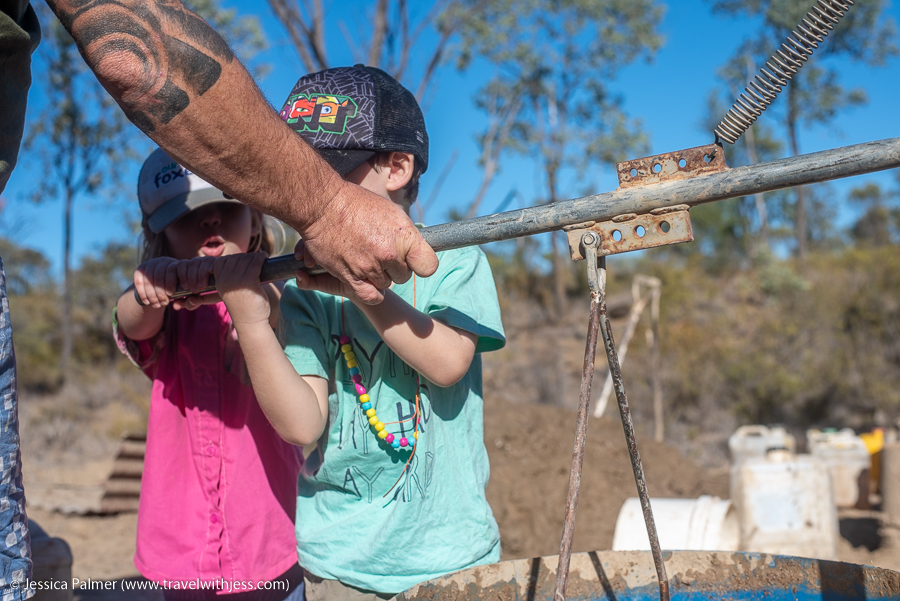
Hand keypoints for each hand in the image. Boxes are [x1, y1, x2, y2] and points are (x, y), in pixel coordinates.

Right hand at [133, 257, 179, 308]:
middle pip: (159, 274)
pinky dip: (142, 293)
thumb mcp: (184, 291)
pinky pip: (139, 281)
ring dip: (152, 294)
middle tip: (164, 303)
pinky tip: (147, 302)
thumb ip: (184, 298)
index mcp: (177, 264)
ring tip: (156, 305)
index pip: (172, 269)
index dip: (170, 281)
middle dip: (160, 291)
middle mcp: (164, 261)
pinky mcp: (141, 269)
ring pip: (148, 278)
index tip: (171, 294)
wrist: (162, 283)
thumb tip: (177, 306)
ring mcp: (151, 264)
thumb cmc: (177, 288)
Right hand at [213, 252, 270, 325]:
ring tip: (261, 258)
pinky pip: (255, 264)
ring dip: (255, 256)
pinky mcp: (249, 282)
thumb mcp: (233, 291)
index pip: (222, 261)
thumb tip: (244, 259)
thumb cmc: (245, 306)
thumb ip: (232, 277)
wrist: (251, 322)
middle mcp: (225, 281)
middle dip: (246, 257)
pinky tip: (264, 258)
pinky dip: (261, 258)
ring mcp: (236, 281)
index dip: (234, 258)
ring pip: (246, 259)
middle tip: (256, 259)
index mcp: (219, 282)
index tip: (244, 261)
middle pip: (235, 258)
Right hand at [298, 180, 437, 304]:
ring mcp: (370, 267)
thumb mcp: (390, 211)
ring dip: (378, 276)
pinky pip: (371, 296)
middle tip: (380, 253)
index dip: (421, 263)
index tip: (414, 260)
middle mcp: (389, 253)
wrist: (323, 205)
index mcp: (404, 236)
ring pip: (385, 284)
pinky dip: (371, 293)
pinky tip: (366, 282)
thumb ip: (405, 234)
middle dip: (395, 267)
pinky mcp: (351, 277)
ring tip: (366, 258)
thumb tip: (415, 246)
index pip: (428, 266)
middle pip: (404, 276)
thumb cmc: (356, 203)